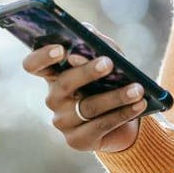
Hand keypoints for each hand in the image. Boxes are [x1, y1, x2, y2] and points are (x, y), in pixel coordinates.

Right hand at [21, 27, 144, 152]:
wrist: (125, 115)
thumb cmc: (111, 79)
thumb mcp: (107, 56)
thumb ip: (96, 42)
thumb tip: (88, 32)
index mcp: (54, 74)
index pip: (33, 65)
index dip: (42, 57)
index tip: (60, 49)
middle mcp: (53, 98)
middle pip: (64, 83)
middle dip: (88, 72)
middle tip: (109, 63)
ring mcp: (62, 121)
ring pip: (88, 106)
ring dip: (116, 96)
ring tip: (138, 88)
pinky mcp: (77, 140)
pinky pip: (101, 125)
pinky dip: (123, 113)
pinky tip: (139, 105)